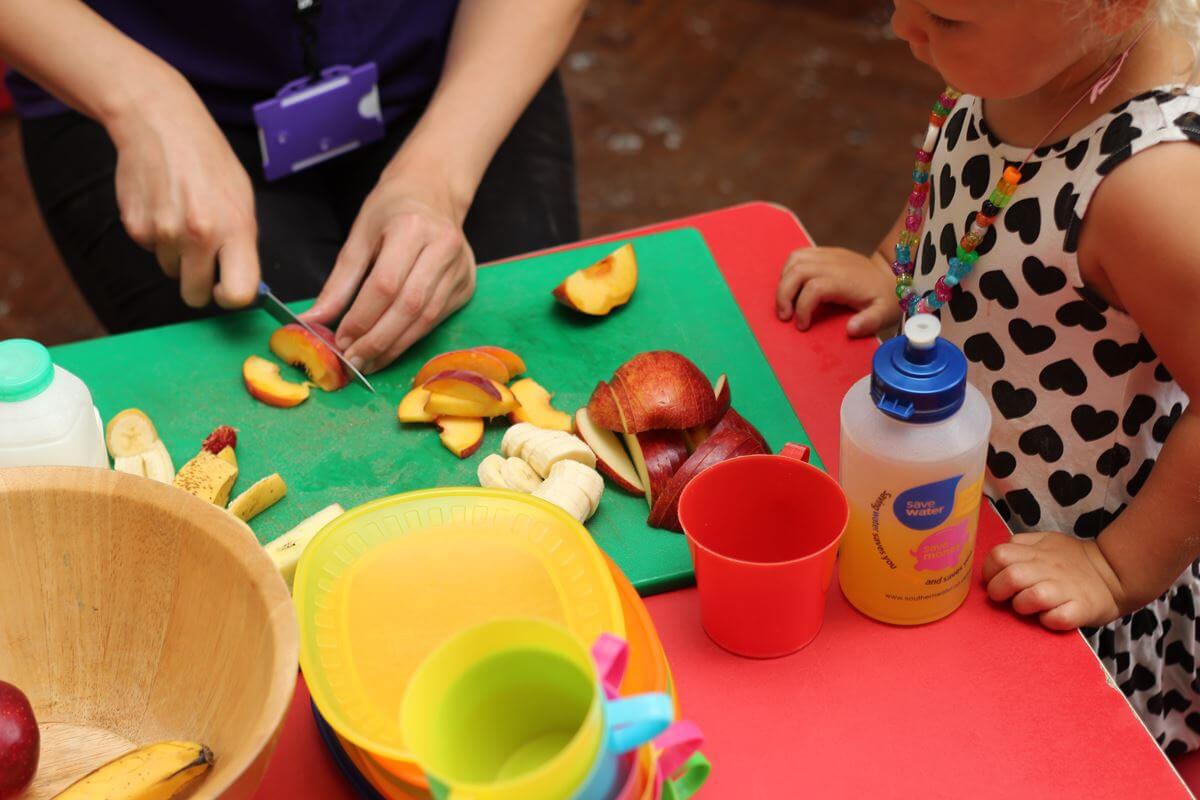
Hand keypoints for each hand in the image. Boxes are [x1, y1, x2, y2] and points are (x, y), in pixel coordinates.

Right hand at [106, 73, 259, 308]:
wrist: (161, 123)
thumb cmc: (209, 161)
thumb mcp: (242, 199)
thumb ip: (242, 242)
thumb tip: (241, 283)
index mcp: (235, 229)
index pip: (237, 294)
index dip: (230, 298)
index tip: (225, 290)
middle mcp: (198, 235)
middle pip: (195, 295)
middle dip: (199, 284)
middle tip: (201, 258)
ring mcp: (163, 232)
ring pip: (170, 271)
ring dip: (177, 254)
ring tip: (182, 214)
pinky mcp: (135, 227)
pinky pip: (150, 250)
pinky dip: (156, 236)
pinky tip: (162, 205)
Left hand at [302, 170, 476, 373]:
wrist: (433, 193)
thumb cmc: (392, 210)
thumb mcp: (359, 237)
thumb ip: (338, 282)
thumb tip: (313, 320)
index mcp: (412, 228)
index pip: (386, 285)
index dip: (362, 318)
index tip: (340, 341)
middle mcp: (443, 248)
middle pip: (409, 306)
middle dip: (378, 340)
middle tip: (353, 362)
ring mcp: (459, 269)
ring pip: (426, 319)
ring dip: (395, 347)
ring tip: (368, 363)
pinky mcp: (466, 286)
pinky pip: (436, 320)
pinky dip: (410, 338)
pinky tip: (390, 350)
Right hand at [775, 247, 897, 335]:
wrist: (893, 274)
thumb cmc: (886, 298)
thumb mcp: (885, 314)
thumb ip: (870, 322)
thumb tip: (850, 329)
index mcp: (846, 280)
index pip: (814, 288)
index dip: (803, 308)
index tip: (803, 326)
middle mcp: (834, 263)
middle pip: (797, 271)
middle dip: (784, 295)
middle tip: (785, 316)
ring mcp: (828, 254)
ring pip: (795, 259)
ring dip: (784, 281)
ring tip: (786, 301)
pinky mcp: (825, 252)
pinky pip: (799, 254)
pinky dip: (789, 270)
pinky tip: (793, 286)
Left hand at [983, 532, 1128, 629]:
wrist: (1114, 573)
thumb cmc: (1072, 561)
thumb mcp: (1046, 541)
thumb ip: (1020, 544)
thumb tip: (997, 557)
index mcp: (1036, 552)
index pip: (1000, 555)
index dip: (989, 569)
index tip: (993, 579)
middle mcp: (1049, 568)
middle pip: (1011, 577)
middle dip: (998, 591)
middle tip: (1004, 597)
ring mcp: (1065, 589)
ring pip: (1032, 597)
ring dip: (1022, 606)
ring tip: (1026, 607)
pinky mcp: (1081, 609)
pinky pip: (1058, 619)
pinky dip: (1049, 621)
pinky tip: (1049, 618)